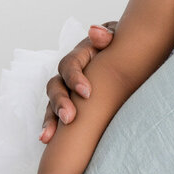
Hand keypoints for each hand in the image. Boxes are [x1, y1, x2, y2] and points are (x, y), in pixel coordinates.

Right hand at [40, 22, 115, 142]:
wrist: (125, 54)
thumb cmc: (121, 46)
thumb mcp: (117, 36)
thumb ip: (107, 35)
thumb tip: (95, 32)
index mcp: (80, 55)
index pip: (70, 65)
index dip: (75, 78)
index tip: (87, 93)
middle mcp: (68, 73)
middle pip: (56, 86)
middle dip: (61, 103)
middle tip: (69, 118)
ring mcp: (66, 89)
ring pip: (51, 103)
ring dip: (50, 119)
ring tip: (49, 136)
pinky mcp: (68, 104)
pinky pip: (54, 116)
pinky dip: (50, 127)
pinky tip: (48, 140)